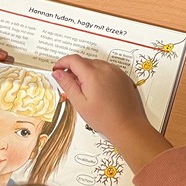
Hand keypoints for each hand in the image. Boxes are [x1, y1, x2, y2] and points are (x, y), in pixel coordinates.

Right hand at [52, 54, 168, 171]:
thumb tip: (57, 73)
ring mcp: (116, 71)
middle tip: (70, 84)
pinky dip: (99, 74)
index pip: (73, 59)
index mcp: (93, 74)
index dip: (62, 62)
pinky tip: (98, 90)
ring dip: (87, 71)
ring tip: (85, 90)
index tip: (57, 69)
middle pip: (84, 61)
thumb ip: (67, 85)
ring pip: (96, 64)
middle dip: (74, 69)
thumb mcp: (80, 103)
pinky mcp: (123, 76)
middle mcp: (106, 69)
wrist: (128, 126)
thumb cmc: (105, 118)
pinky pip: (107, 69)